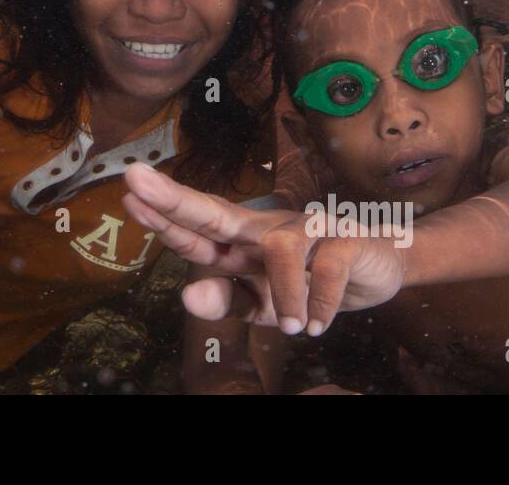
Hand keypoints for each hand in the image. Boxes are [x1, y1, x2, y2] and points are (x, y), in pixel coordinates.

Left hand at [123, 163, 406, 333]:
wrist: (380, 271)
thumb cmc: (309, 281)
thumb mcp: (263, 303)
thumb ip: (226, 300)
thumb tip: (188, 296)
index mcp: (241, 241)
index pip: (197, 225)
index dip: (164, 211)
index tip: (129, 190)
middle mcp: (266, 227)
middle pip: (217, 212)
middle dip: (176, 200)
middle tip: (138, 182)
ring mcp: (306, 227)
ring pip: (280, 250)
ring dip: (285, 294)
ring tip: (292, 327)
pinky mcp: (345, 238)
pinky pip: (326, 268)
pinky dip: (320, 303)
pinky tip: (317, 321)